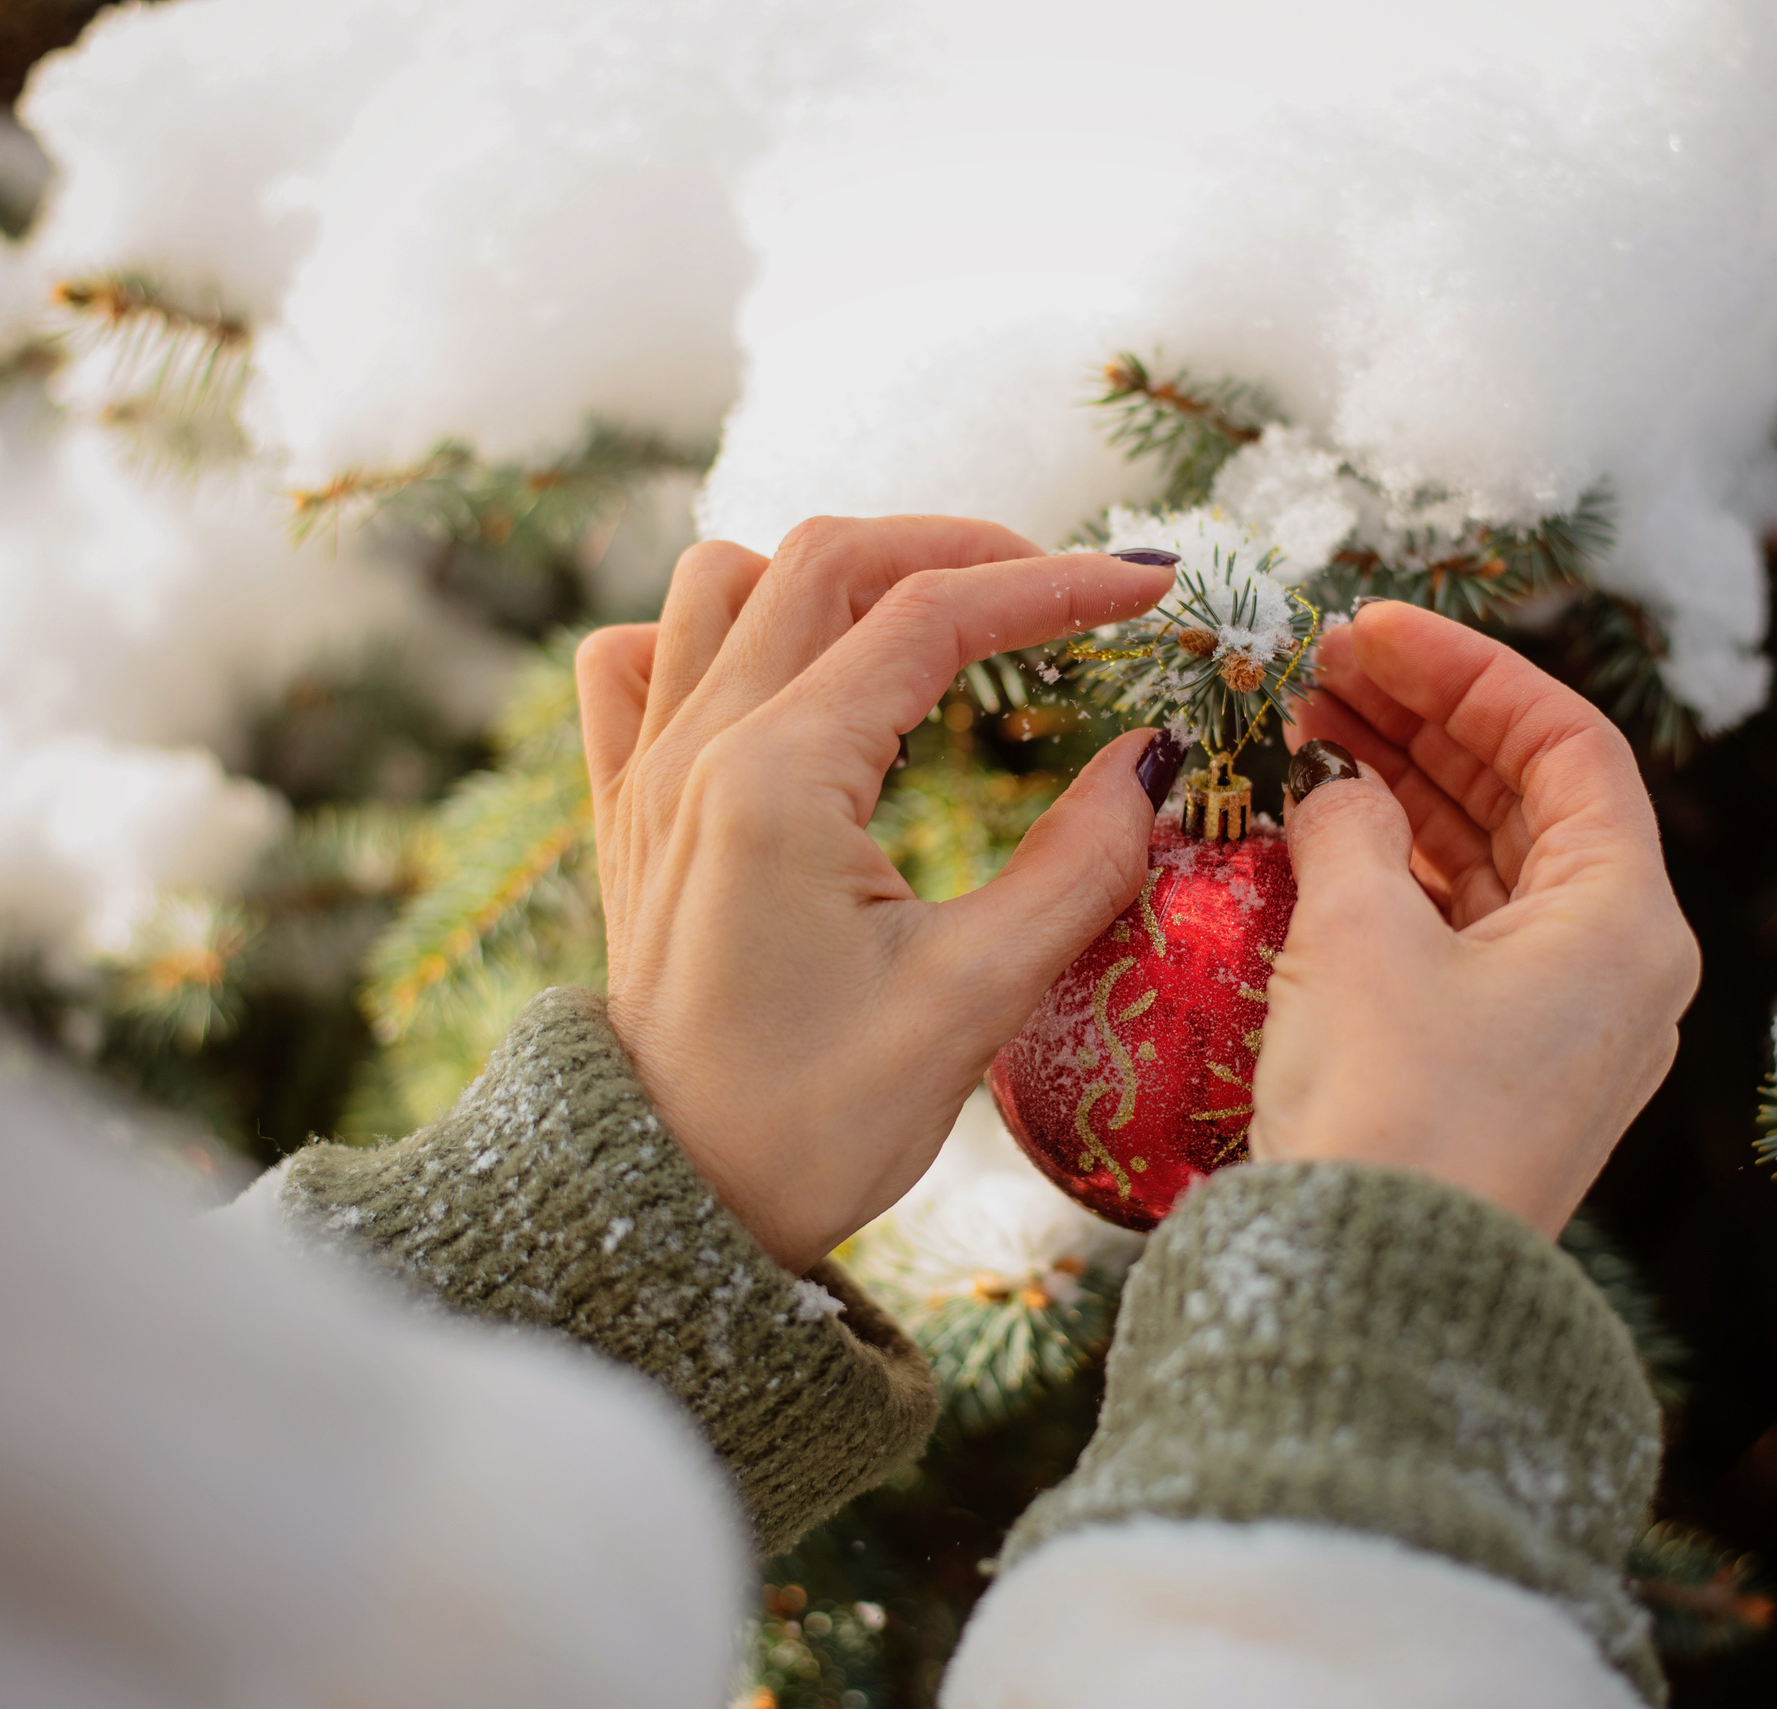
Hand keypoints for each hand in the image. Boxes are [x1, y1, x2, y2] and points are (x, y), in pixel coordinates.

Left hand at [574, 517, 1174, 1273]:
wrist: (673, 1205)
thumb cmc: (813, 1125)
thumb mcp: (972, 1002)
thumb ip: (1078, 866)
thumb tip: (1152, 760)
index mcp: (778, 782)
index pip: (931, 616)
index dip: (1055, 585)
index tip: (1150, 588)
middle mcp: (696, 749)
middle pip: (828, 558)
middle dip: (962, 551)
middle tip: (1065, 593)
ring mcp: (646, 773)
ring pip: (721, 582)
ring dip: (835, 571)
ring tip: (933, 619)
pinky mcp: (624, 811)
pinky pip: (633, 659)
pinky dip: (708, 630)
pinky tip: (778, 672)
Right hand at [1256, 602, 1698, 1235]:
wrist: (1372, 1300)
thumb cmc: (1386, 1110)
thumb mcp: (1358, 938)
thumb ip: (1347, 824)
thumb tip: (1332, 778)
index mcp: (1625, 920)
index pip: (1565, 744)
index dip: (1465, 671)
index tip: (1367, 629)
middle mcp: (1619, 968)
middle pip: (1530, 801)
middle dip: (1424, 727)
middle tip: (1318, 674)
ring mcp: (1564, 1025)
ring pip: (1491, 869)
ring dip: (1403, 797)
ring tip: (1302, 739)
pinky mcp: (1503, 1072)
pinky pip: (1462, 939)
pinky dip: (1396, 879)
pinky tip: (1317, 839)